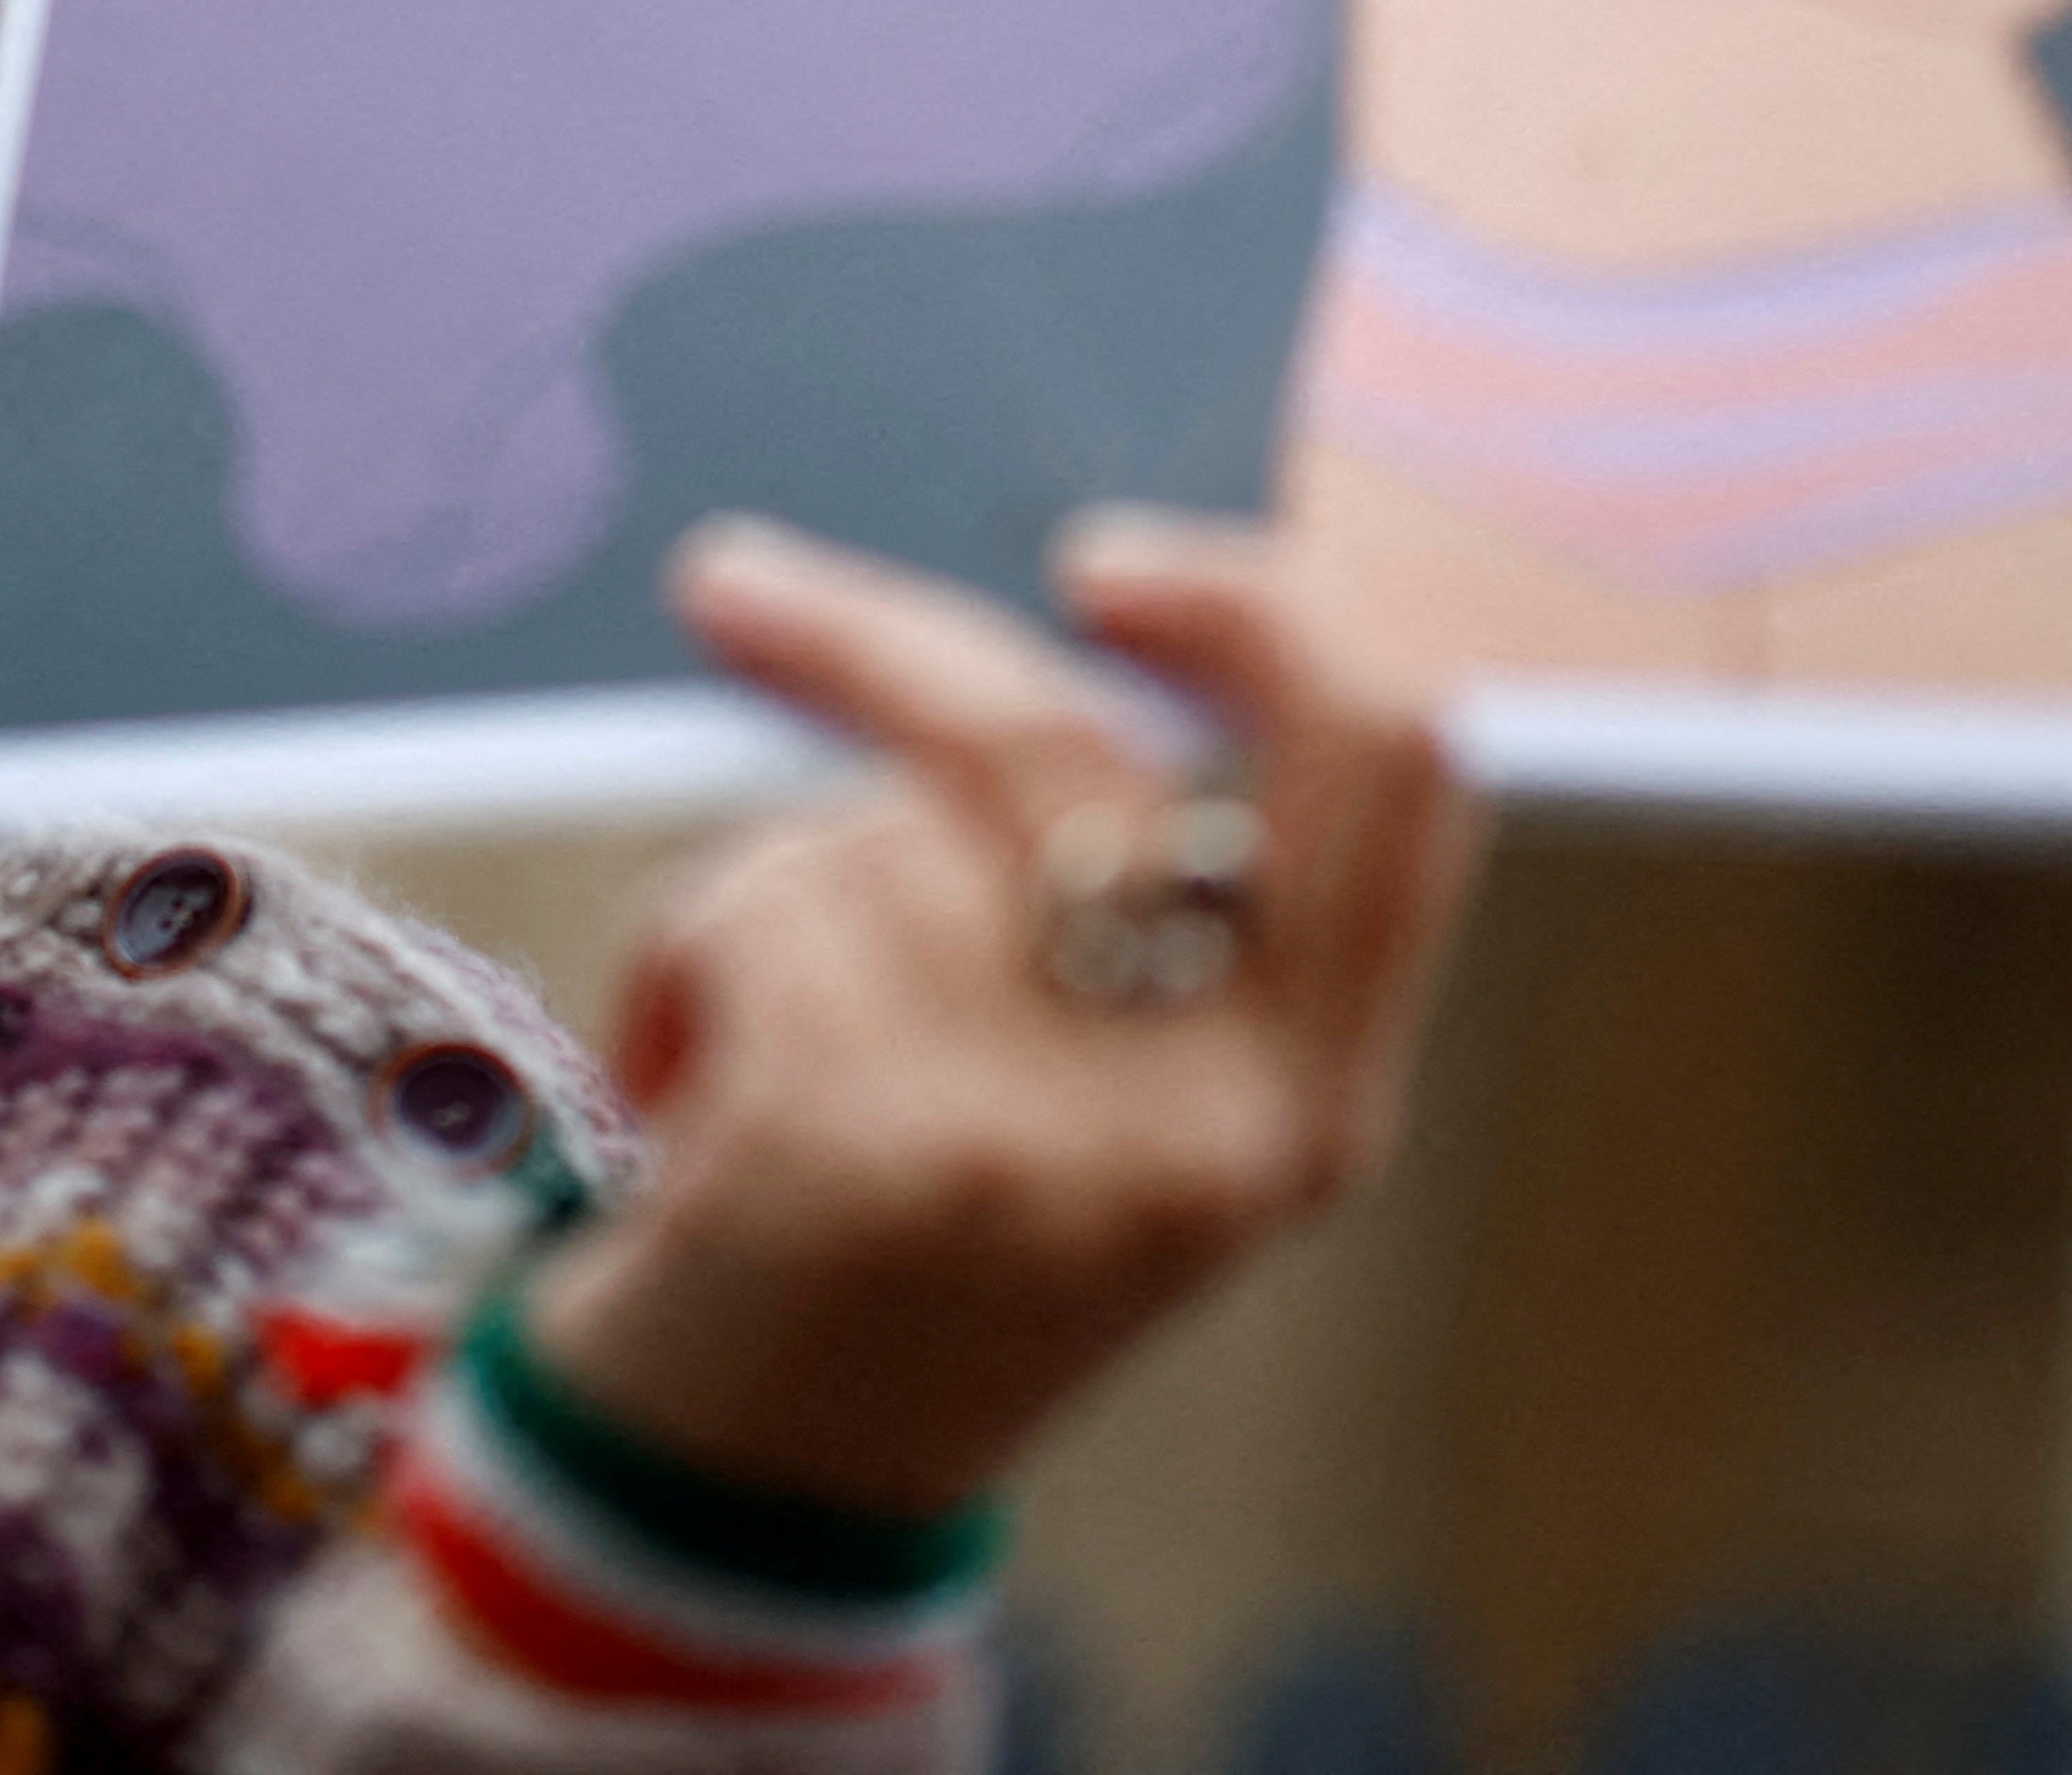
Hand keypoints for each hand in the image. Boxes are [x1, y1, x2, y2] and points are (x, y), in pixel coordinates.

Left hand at [519, 510, 1482, 1516]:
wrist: (750, 1505)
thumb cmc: (914, 1255)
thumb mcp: (1112, 1110)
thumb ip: (1150, 914)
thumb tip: (1054, 642)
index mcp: (1309, 1097)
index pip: (1397, 768)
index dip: (1269, 611)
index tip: (1106, 566)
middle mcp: (1210, 1122)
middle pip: (1058, 738)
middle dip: (869, 638)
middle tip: (732, 587)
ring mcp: (1043, 1135)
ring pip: (869, 828)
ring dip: (761, 886)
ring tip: (739, 1030)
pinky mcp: (862, 1146)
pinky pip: (752, 911)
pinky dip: (675, 964)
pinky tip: (684, 1091)